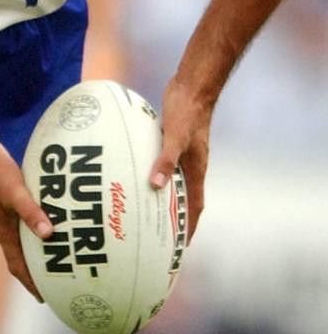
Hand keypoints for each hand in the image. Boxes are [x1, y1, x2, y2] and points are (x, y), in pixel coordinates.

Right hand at [0, 136, 52, 300]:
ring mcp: (0, 215)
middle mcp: (1, 227)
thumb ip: (31, 212)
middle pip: (19, 257)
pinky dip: (31, 227)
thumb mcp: (15, 191)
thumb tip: (48, 234)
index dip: (30, 283)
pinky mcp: (2, 202)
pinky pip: (19, 223)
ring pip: (19, 240)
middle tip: (55, 278)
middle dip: (34, 270)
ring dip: (34, 248)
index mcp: (3, 231)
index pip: (17, 266)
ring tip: (53, 252)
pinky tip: (43, 220)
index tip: (44, 297)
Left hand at [148, 77, 211, 241]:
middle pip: (184, 197)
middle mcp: (192, 164)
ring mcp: (183, 152)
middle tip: (157, 232)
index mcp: (197, 169)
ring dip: (162, 193)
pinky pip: (163, 162)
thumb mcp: (176, 137)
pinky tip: (136, 171)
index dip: (188, 227)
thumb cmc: (188, 111)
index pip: (194, 207)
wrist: (193, 87)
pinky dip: (154, 170)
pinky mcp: (173, 140)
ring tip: (143, 206)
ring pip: (173, 180)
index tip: (180, 246)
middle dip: (174, 217)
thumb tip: (156, 185)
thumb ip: (166, 160)